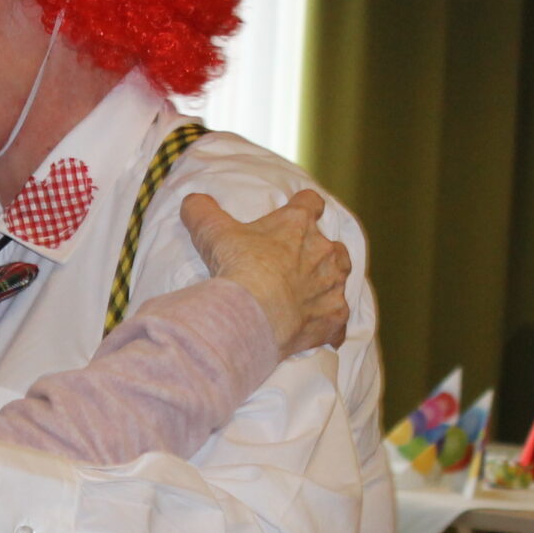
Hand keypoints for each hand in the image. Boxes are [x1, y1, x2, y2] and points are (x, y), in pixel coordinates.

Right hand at [182, 190, 348, 353]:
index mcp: (298, 224)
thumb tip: (192, 201)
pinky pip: (338, 322)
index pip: (311, 203)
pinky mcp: (333, 318)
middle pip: (332, 244)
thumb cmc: (238, 266)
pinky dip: (330, 325)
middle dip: (318, 252)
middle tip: (295, 263)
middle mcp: (324, 251)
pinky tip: (319, 331)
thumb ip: (202, 211)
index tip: (299, 211)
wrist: (252, 312)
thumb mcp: (213, 232)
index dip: (305, 206)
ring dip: (329, 283)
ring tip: (310, 293)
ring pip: (341, 278)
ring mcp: (332, 285)